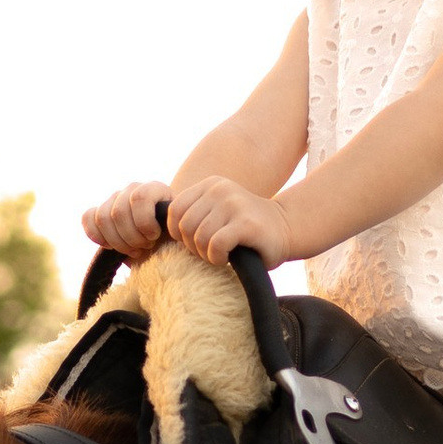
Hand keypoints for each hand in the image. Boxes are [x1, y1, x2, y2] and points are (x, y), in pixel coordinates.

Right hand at [81, 179, 172, 261]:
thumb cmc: (174, 239)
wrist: (165, 243)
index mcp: (155, 189)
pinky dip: (96, 235)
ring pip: (103, 218)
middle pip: (119, 212)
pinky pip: (88, 218)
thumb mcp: (179, 233)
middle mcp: (133, 189)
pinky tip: (111, 247)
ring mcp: (115, 199)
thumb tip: (162, 234)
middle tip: (145, 247)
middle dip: (131, 237)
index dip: (144, 222)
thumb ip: (173, 229)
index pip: (140, 198)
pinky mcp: (100, 211)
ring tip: (133, 249)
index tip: (154, 237)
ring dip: (117, 241)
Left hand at [164, 174, 290, 268]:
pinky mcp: (246, 223)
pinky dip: (217, 258)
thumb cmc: (245, 229)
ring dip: (205, 254)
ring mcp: (234, 204)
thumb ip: (193, 215)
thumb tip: (155, 234)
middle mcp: (220, 190)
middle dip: (192, 247)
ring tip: (220, 255)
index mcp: (210, 185)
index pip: (174, 211)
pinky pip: (215, 245)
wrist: (286, 228)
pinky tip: (228, 258)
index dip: (179, 234)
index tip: (196, 243)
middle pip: (184, 226)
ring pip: (198, 237)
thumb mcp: (216, 213)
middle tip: (209, 252)